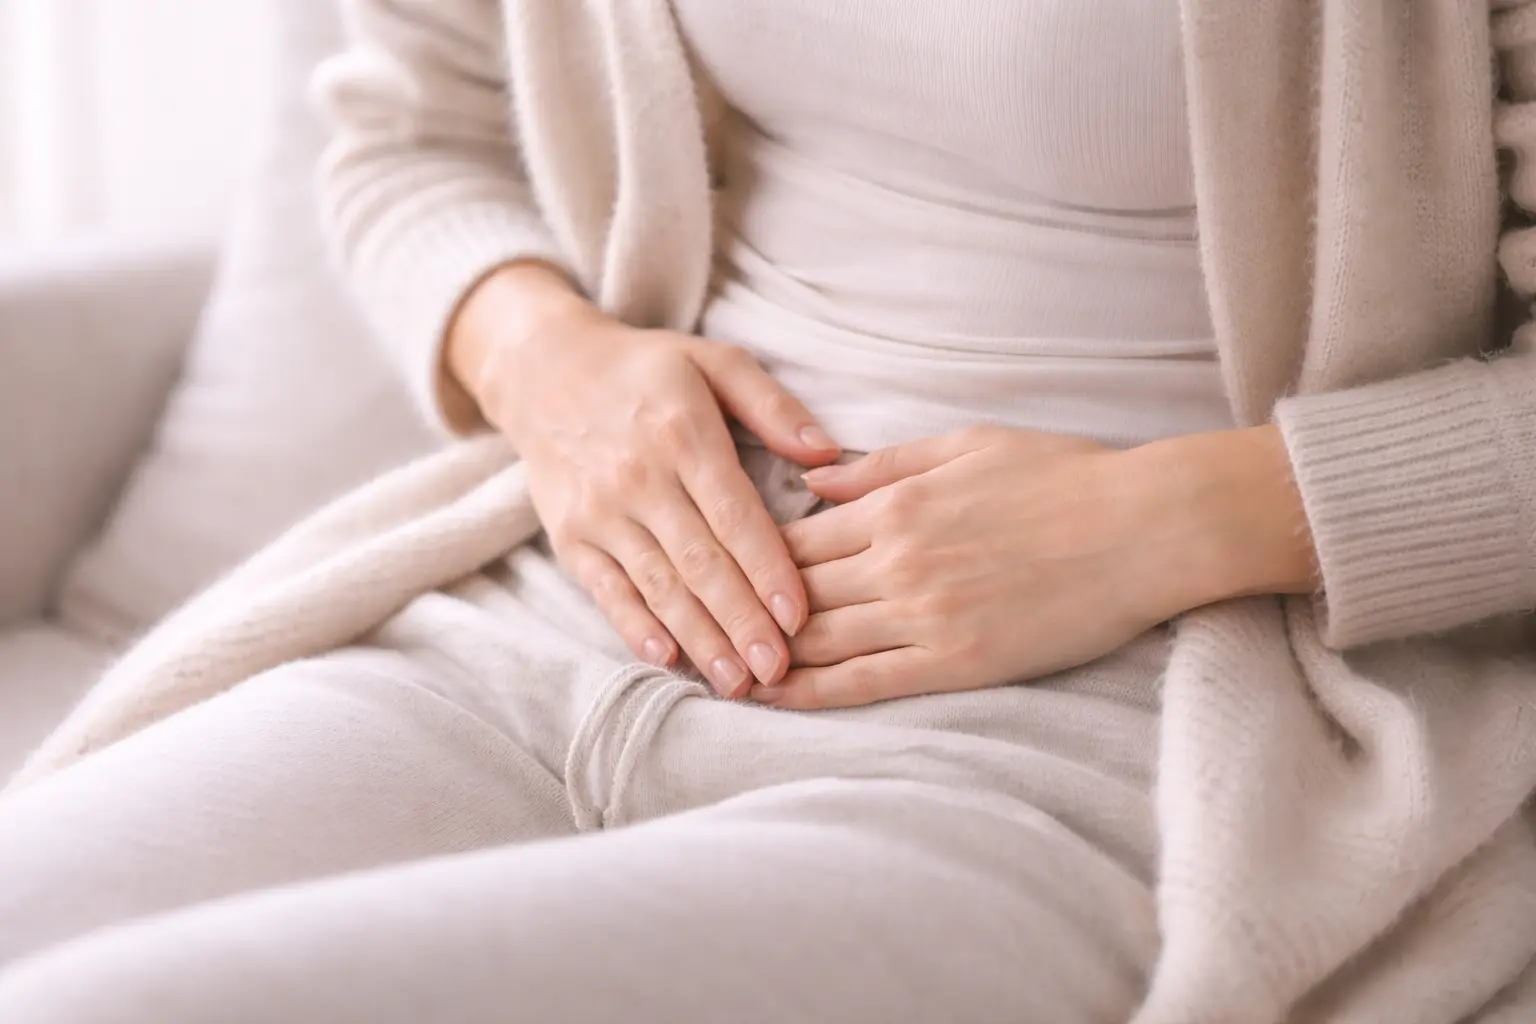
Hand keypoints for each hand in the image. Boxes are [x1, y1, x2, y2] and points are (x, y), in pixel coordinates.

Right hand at [448, 262, 840, 696]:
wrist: (545, 369)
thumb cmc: (647, 370)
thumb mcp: (714, 361)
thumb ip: (773, 405)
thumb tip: (826, 451)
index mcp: (683, 434)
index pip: (735, 516)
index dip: (768, 570)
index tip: (799, 616)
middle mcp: (638, 478)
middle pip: (699, 563)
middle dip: (741, 622)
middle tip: (778, 670)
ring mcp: (599, 512)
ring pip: (658, 586)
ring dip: (699, 639)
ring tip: (737, 681)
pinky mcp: (570, 536)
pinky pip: (606, 590)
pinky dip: (634, 628)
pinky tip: (667, 659)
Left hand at [756, 424, 1315, 709]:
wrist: (1146, 526)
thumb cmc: (1063, 476)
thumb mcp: (966, 445)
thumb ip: (881, 466)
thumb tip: (811, 479)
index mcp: (895, 505)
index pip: (795, 536)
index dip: (749, 556)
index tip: (716, 566)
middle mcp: (898, 560)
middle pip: (793, 590)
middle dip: (739, 607)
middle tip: (693, 625)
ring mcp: (925, 614)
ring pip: (818, 637)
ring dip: (760, 654)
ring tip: (711, 667)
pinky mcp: (957, 661)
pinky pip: (866, 680)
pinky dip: (811, 691)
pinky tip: (772, 697)